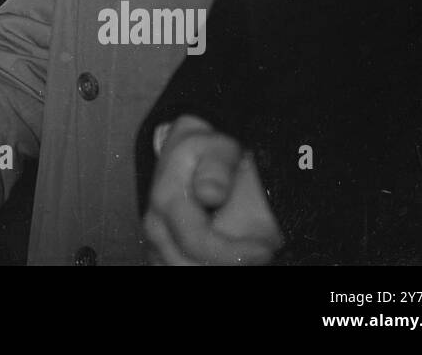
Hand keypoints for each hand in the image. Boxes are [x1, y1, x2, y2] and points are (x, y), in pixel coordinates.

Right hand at [142, 115, 282, 264]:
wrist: (184, 158)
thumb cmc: (205, 155)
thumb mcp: (217, 149)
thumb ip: (216, 169)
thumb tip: (210, 195)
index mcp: (167, 202)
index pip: (197, 243)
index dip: (233, 254)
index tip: (265, 249)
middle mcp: (156, 229)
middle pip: (192, 267)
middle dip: (232, 264)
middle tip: (263, 250)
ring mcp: (156, 247)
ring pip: (188, 271)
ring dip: (221, 265)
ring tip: (246, 253)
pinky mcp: (162, 258)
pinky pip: (185, 270)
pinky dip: (210, 266)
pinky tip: (229, 257)